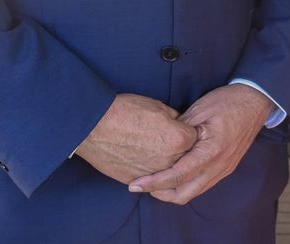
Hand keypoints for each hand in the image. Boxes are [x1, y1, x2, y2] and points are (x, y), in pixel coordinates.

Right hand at [74, 94, 195, 185]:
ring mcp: (153, 173)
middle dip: (179, 150)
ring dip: (165, 164)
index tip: (181, 129)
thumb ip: (176, 121)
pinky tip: (142, 160)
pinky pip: (150, 181)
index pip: (195, 139)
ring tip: (153, 150)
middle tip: (166, 140)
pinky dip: (149, 173)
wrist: (94, 126)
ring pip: (168, 172)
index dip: (187, 132)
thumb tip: (181, 127)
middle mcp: (171, 160)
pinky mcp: (136, 181)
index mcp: (180, 139)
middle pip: (185, 158)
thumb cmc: (126, 111)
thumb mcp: (159, 107)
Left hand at [127, 84, 273, 203]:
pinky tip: (174, 174)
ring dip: (173, 191)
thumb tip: (159, 145)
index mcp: (211, 152)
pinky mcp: (226, 168)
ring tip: (155, 181)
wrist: (256, 101)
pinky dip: (185, 185)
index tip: (135, 184)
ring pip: (194, 192)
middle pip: (184, 194)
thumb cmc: (227, 102)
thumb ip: (178, 132)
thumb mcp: (198, 111)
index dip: (153, 183)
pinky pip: (203, 185)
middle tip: (141, 185)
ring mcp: (224, 169)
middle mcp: (219, 166)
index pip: (177, 176)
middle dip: (160, 194)